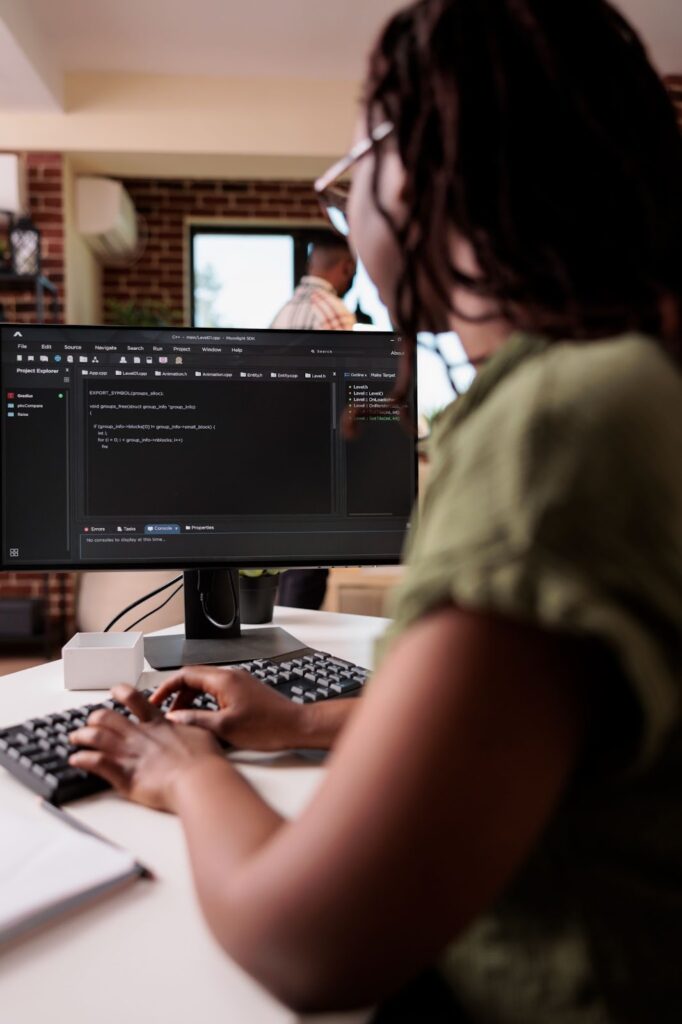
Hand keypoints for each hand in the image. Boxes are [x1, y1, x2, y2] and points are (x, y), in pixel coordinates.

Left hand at [68, 685, 224, 811]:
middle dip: (95, 718)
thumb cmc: (205, 761)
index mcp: (159, 724)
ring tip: (75, 737)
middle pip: (108, 718)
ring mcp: (131, 754)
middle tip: (91, 721)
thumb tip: (187, 722)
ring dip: (82, 736)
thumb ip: (189, 725)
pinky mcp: (125, 776)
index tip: (115, 690)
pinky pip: (96, 764)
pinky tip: (75, 759)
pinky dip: (82, 760)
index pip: (135, 699)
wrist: (200, 780)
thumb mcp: (202, 733)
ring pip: (97, 737)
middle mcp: (140, 736)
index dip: (122, 692)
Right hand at [149, 665, 305, 750]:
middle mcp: (231, 675)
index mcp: (224, 680)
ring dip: (190, 698)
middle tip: (165, 713)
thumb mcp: (225, 728)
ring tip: (182, 718)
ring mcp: (239, 681)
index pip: (185, 674)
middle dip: (176, 694)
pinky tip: (202, 717)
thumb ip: (196, 721)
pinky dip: (204, 700)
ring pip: (205, 684)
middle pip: (193, 677)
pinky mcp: (245, 690)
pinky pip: (217, 690)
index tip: (154, 701)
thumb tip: (174, 719)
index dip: (165, 687)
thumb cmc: (268, 726)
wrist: (296, 726)